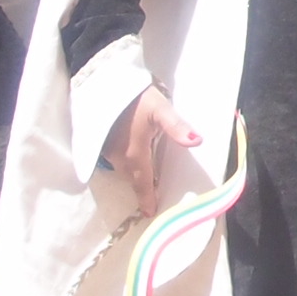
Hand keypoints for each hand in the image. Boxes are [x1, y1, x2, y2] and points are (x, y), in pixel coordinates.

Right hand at [106, 84, 205, 198]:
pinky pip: (115, 159)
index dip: (146, 198)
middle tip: (150, 197)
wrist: (102, 82)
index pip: (142, 182)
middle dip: (141, 188)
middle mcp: (117, 157)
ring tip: (145, 180)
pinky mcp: (99, 140)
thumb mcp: (160, 109)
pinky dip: (125, 163)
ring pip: (122, 169)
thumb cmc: (134, 97)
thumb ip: (177, 127)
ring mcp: (106, 149)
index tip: (149, 213)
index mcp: (134, 154)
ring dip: (133, 175)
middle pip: (132, 177)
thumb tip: (197, 141)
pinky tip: (133, 158)